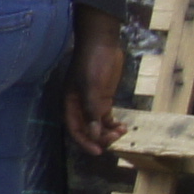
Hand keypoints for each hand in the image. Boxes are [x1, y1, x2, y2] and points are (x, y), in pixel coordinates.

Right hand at [63, 15, 127, 158]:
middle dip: (100, 137)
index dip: (85, 142)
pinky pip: (106, 117)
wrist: (102, 42)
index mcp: (70, 103)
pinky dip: (113, 124)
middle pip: (87, 130)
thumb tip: (93, 134)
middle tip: (116, 138)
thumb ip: (91, 111)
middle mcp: (79, 106)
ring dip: (108, 132)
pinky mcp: (103, 98)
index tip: (99, 151)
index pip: (74, 129)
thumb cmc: (93, 62)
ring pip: (97, 125)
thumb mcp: (91, 87)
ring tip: (122, 131)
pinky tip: (123, 126)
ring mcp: (91, 102)